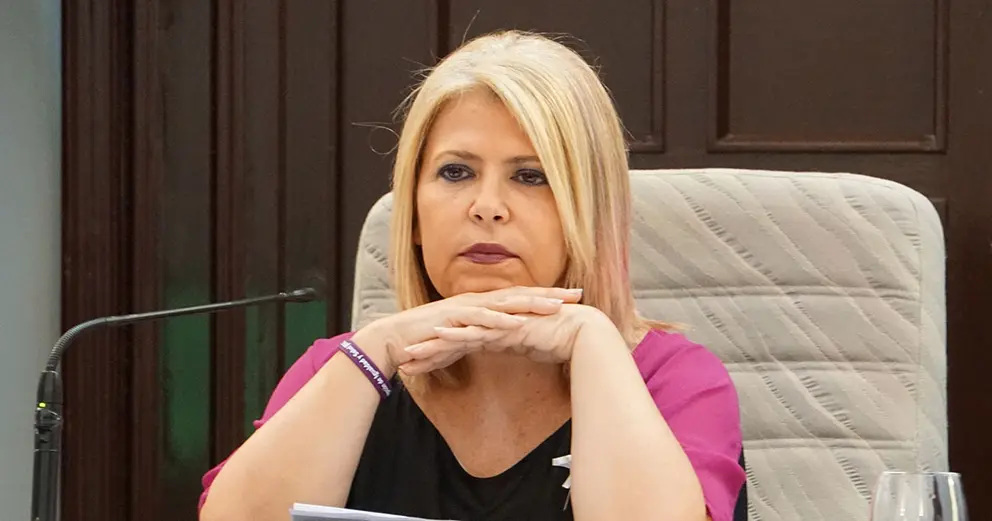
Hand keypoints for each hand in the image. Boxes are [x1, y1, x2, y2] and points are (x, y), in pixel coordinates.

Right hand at [352, 286, 584, 374]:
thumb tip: (510, 342)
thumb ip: (487, 337)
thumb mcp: (466, 338)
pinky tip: (516, 323)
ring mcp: (465, 307)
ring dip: (530, 304)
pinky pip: (479, 318)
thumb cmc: (431, 340)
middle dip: (550, 295)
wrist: (395, 339)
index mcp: (483, 305)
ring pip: (504, 303)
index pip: (521, 299)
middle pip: (520, 295)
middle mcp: (477, 301)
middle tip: (578, 295)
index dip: (548, 298)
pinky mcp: (452, 318)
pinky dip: (498, 320)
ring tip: (555, 307)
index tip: (574, 300)